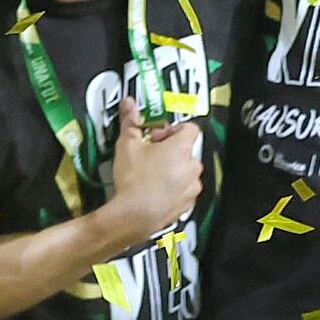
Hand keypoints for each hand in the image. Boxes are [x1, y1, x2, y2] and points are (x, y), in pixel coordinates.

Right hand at [107, 100, 204, 239]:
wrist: (133, 216)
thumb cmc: (132, 180)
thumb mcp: (127, 145)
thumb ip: (130, 121)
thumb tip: (129, 103)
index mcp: (182, 148)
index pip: (190, 127)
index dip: (173, 129)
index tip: (157, 136)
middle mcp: (193, 166)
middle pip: (186, 150)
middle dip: (170, 150)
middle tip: (149, 155)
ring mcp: (192, 186)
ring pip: (186, 171)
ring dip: (173, 170)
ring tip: (150, 175)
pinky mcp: (187, 205)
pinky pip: (184, 191)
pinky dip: (173, 189)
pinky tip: (154, 191)